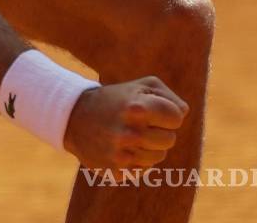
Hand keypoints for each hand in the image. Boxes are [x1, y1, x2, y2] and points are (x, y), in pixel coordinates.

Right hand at [63, 76, 189, 169]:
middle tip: (139, 123)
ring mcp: (121, 153)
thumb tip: (182, 114)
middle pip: (169, 139)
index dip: (167, 113)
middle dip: (159, 131)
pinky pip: (142, 169)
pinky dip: (135, 160)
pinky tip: (120, 148)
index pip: (176, 117)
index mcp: (137, 108)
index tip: (151, 110)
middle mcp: (129, 132)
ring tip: (129, 135)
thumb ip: (169, 97)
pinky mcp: (115, 170)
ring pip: (158, 157)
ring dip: (148, 147)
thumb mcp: (141, 86)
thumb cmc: (115, 99)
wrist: (74, 117)